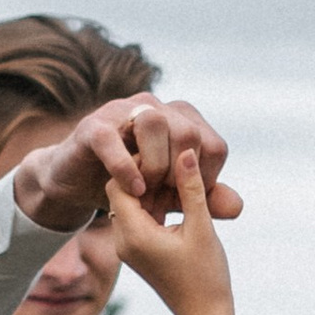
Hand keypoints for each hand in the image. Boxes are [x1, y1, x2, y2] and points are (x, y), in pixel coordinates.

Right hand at [16, 99, 239, 236]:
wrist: (78, 184)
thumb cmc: (129, 184)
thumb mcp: (170, 196)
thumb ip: (201, 198)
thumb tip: (237, 206)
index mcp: (180, 119)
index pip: (214, 145)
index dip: (207, 180)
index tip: (188, 201)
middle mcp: (155, 107)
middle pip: (189, 133)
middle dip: (182, 175)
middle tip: (166, 199)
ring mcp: (123, 111)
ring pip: (155, 124)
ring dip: (156, 165)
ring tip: (147, 191)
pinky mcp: (94, 127)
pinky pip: (114, 140)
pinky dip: (126, 167)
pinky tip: (132, 189)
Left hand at [109, 144, 235, 314]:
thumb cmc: (206, 278)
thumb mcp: (201, 228)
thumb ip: (191, 188)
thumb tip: (185, 151)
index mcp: (133, 235)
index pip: (119, 182)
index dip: (138, 163)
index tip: (163, 153)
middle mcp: (123, 241)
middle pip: (121, 191)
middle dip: (144, 174)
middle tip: (170, 160)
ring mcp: (129, 248)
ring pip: (130, 203)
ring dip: (150, 188)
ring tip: (176, 175)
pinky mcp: (139, 252)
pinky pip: (138, 217)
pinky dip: (154, 203)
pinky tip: (177, 196)